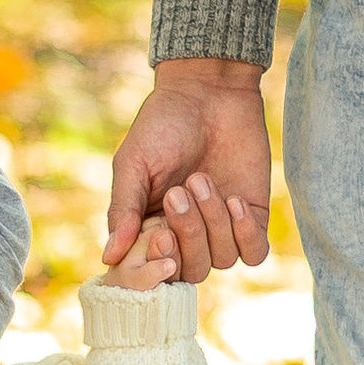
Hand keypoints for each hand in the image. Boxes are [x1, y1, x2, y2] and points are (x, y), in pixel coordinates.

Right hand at [105, 59, 273, 279]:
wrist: (209, 92)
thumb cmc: (163, 125)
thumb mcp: (133, 165)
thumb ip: (123, 210)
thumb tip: (109, 258)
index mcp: (150, 228)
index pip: (153, 272)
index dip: (158, 262)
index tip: (159, 232)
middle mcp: (186, 235)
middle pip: (191, 270)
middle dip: (188, 232)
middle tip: (179, 190)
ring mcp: (221, 230)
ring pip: (221, 259)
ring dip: (214, 221)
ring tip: (202, 179)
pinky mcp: (252, 218)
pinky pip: (255, 253)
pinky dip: (245, 233)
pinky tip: (235, 200)